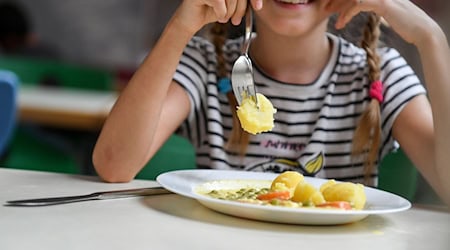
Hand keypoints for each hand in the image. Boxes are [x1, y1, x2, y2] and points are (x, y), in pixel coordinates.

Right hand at [172, 0, 262, 35]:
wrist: (191, 21)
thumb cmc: (212, 11)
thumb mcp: (232, 5)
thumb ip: (242, 0)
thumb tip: (257, 2)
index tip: (258, 7)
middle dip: (240, 8)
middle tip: (236, 20)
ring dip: (230, 12)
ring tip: (224, 18)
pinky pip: (219, 2)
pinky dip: (221, 13)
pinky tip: (217, 16)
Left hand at [325, 0, 442, 45]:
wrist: (422, 31)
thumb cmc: (406, 24)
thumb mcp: (387, 12)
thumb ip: (375, 6)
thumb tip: (362, 7)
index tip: (331, 8)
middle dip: (337, 0)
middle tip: (326, 10)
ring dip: (340, 8)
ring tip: (335, 22)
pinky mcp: (382, 2)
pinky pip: (358, 4)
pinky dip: (347, 14)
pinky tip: (341, 23)